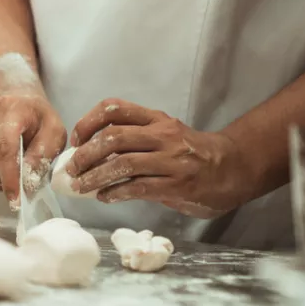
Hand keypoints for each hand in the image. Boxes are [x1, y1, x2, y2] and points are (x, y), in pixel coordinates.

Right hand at [0, 93, 66, 209]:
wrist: (14, 103)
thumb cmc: (36, 120)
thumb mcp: (54, 131)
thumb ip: (44, 153)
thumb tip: (26, 179)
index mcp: (9, 109)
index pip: (5, 149)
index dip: (10, 178)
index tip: (16, 200)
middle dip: (13, 180)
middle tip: (27, 173)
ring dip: (2, 180)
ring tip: (14, 166)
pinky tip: (1, 167)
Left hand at [66, 99, 253, 218]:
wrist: (233, 168)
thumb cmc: (189, 152)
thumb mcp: (164, 134)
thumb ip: (133, 139)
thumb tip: (89, 155)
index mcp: (155, 118)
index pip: (115, 108)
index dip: (88, 122)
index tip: (75, 140)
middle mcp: (162, 134)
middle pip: (114, 137)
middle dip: (86, 155)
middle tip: (72, 170)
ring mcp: (171, 159)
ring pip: (123, 164)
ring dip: (95, 177)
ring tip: (81, 187)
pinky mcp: (177, 184)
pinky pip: (138, 187)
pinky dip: (115, 192)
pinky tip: (104, 197)